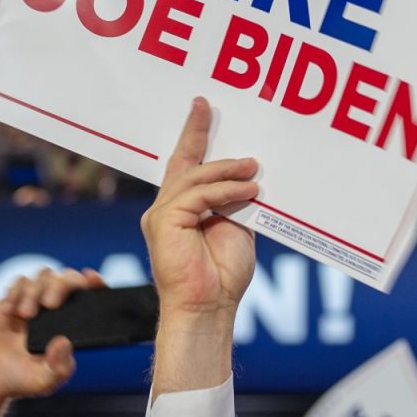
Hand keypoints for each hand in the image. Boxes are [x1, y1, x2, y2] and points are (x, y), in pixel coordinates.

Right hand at [0, 267, 105, 398]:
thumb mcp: (44, 381)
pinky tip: (9, 312)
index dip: (95, 284)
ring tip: (25, 316)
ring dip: (35, 292)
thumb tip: (64, 342)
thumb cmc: (19, 379)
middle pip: (68, 278)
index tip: (92, 278)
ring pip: (44, 276)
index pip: (91, 297)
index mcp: (71, 326)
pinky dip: (16, 292)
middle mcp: (56, 310)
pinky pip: (20, 281)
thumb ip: (58, 366)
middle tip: (50, 305)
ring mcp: (35, 302)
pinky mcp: (13, 298)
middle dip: (62, 286)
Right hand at [141, 98, 258, 317]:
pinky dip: (225, 191)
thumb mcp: (236, 229)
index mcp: (181, 209)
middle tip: (210, 109)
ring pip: (194, 177)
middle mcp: (165, 208)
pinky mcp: (164, 221)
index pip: (187, 165)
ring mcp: (161, 214)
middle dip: (197, 134)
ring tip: (254, 169)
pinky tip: (249, 190)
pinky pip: (198, 195)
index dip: (194, 136)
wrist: (208, 308)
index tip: (202, 108)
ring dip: (227, 170)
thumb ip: (235, 202)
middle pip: (183, 162)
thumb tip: (250, 175)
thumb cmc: (222, 276)